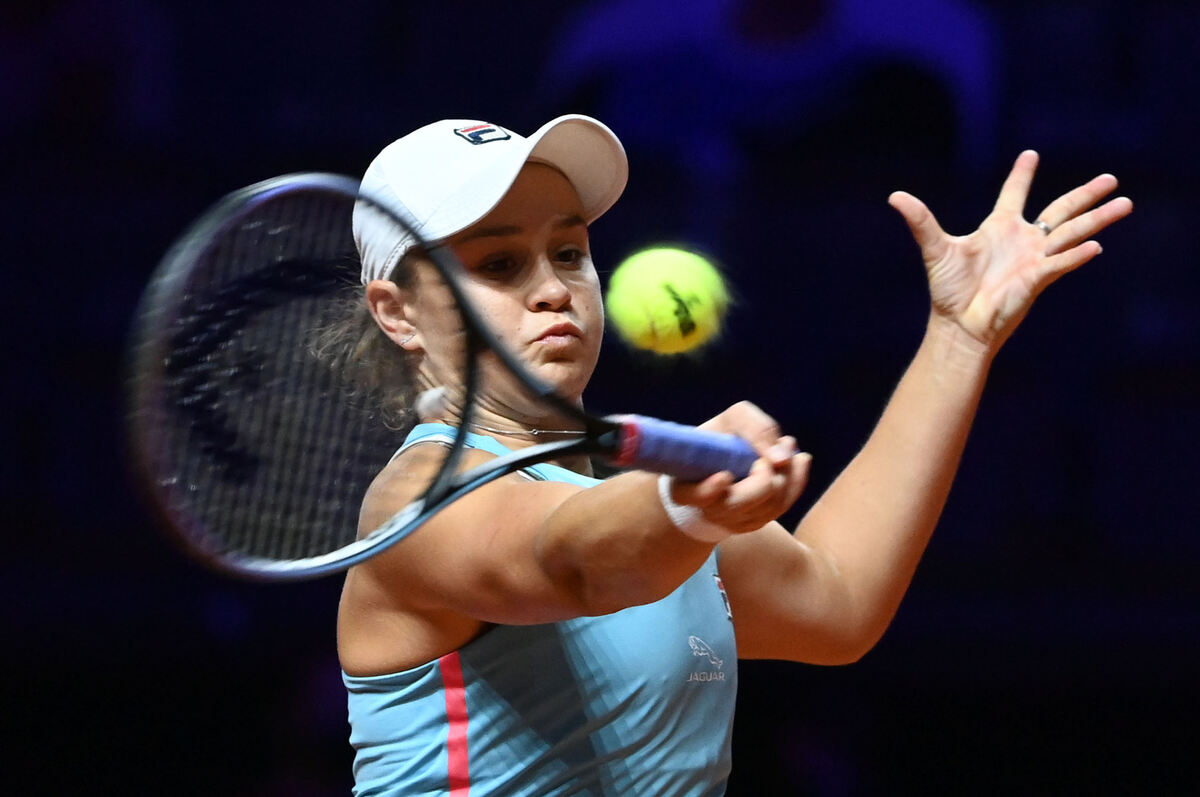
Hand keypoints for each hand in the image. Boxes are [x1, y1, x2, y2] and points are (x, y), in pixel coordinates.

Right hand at [671, 401, 810, 533]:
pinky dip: (796, 480)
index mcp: (687, 487)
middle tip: (767, 455)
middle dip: (763, 478)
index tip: (725, 475)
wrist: (724, 461)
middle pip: (741, 503)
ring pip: (768, 506)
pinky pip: (783, 506)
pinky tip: (799, 461)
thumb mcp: (732, 420)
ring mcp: (732, 521)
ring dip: (785, 474)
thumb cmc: (723, 438)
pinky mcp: (755, 523)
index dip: (711, 489)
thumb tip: (781, 459)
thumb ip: (753, 427)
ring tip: (785, 447)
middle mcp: (708, 510)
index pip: (697, 496)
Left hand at [888, 151, 1132, 350]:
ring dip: (1097, 219)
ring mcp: (1034, 260)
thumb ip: (920, 221)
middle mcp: (1021, 241)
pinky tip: (1096, 247)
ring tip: (1125, 203)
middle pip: (1060, 210)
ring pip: (1071, 233)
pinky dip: (1076, 255)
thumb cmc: (949, 291)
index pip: (1014, 195)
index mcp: (998, 228)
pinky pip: (1061, 263)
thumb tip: (894, 197)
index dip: (1020, 176)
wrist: (959, 325)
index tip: (1030, 155)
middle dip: (1085, 194)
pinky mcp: (1037, 279)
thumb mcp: (936, 249)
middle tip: (1111, 178)